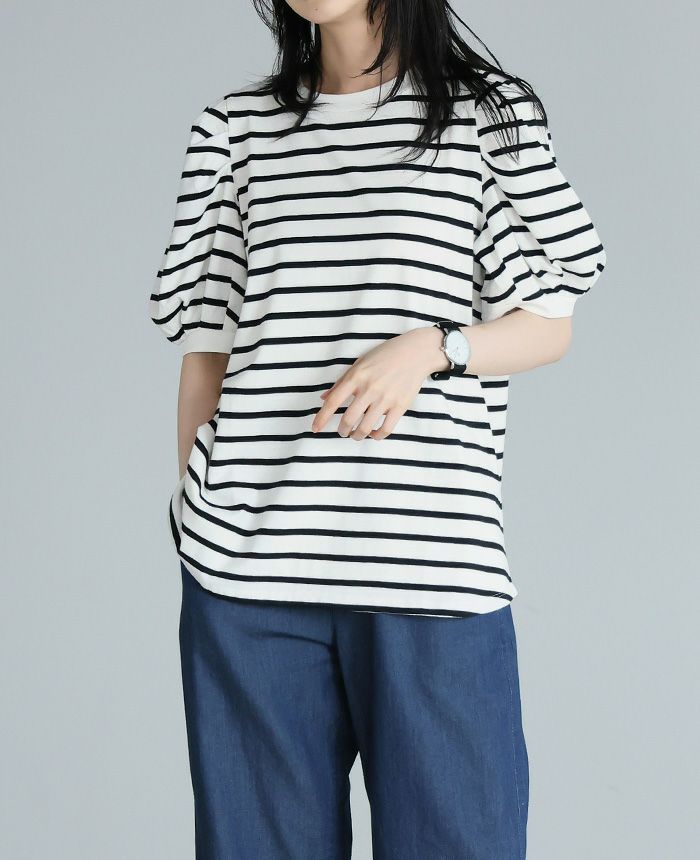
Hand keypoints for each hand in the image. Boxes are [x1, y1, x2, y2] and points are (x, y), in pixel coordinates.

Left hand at [311, 326, 448, 440]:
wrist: (415, 352)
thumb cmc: (385, 355)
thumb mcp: (360, 363)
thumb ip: (342, 382)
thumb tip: (324, 397)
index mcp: (356, 376)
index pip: (333, 401)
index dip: (321, 418)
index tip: (315, 429)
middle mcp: (369, 389)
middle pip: (348, 419)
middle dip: (342, 431)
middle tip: (343, 432)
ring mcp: (385, 398)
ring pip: (365, 428)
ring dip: (357, 436)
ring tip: (356, 435)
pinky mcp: (400, 405)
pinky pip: (386, 429)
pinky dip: (377, 436)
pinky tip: (374, 434)